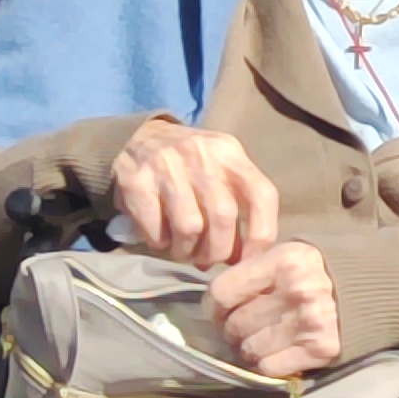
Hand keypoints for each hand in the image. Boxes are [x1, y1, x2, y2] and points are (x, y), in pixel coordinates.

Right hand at [111, 117, 279, 270]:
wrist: (139, 138)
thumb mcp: (220, 169)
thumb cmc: (190, 162)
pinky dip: (160, 243)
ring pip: (190, 226)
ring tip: (184, 252)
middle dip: (218, 250)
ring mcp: (167, 167)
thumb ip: (236, 204)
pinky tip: (161, 239)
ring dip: (187, 250)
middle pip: (223, 215)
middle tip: (208, 259)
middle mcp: (201, 156)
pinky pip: (155, 229)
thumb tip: (240, 257)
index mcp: (230, 153)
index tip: (252, 257)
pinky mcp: (136, 183)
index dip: (261, 232)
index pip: (261, 193)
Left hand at [208, 240, 341, 377]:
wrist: (384, 287)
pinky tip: (278, 352)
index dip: (213, 306)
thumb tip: (218, 298)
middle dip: (233, 331)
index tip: (219, 311)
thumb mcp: (294, 253)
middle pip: (235, 325)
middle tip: (243, 328)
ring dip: (249, 349)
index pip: (224, 291)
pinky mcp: (320, 350)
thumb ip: (258, 268)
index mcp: (285, 261)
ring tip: (262, 341)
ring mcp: (309, 323)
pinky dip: (268, 364)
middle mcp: (296, 291)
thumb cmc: (329, 269)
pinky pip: (270, 367)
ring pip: (249, 349)